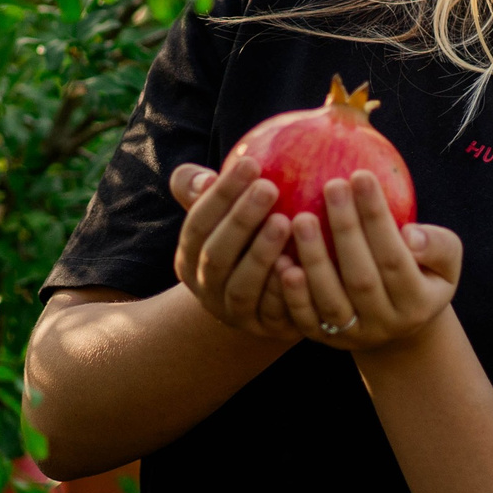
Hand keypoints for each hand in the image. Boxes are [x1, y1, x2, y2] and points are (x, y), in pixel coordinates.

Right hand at [171, 158, 299, 340]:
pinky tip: (302, 265)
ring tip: (286, 221)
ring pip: (242, 289)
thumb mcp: (224, 215)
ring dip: (261, 255)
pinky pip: (272, 314)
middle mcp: (206, 288)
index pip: (197, 223)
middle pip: (217, 256)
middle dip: (240, 220)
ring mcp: (234, 314)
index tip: (250, 162)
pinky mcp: (264, 330)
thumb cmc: (247, 239)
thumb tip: (205, 177)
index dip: (221, 195)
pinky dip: (284, 292)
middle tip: (269, 187)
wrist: (265, 300)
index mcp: (191, 256)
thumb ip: (208, 192)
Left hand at [277, 171, 462, 351]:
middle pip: (361, 278)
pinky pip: (305, 319)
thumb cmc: (421, 274)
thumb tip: (410, 234)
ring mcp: (354, 335)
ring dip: (314, 260)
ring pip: (330, 300)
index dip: (377, 218)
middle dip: (346, 230)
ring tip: (300, 218)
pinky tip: (280, 260)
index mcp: (418, 302)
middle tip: (331, 185)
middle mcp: (387, 324)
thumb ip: (438, 245)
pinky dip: (292, 293)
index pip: (395, 256)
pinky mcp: (325, 340)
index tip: (361, 175)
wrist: (398, 327)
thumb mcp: (445, 262)